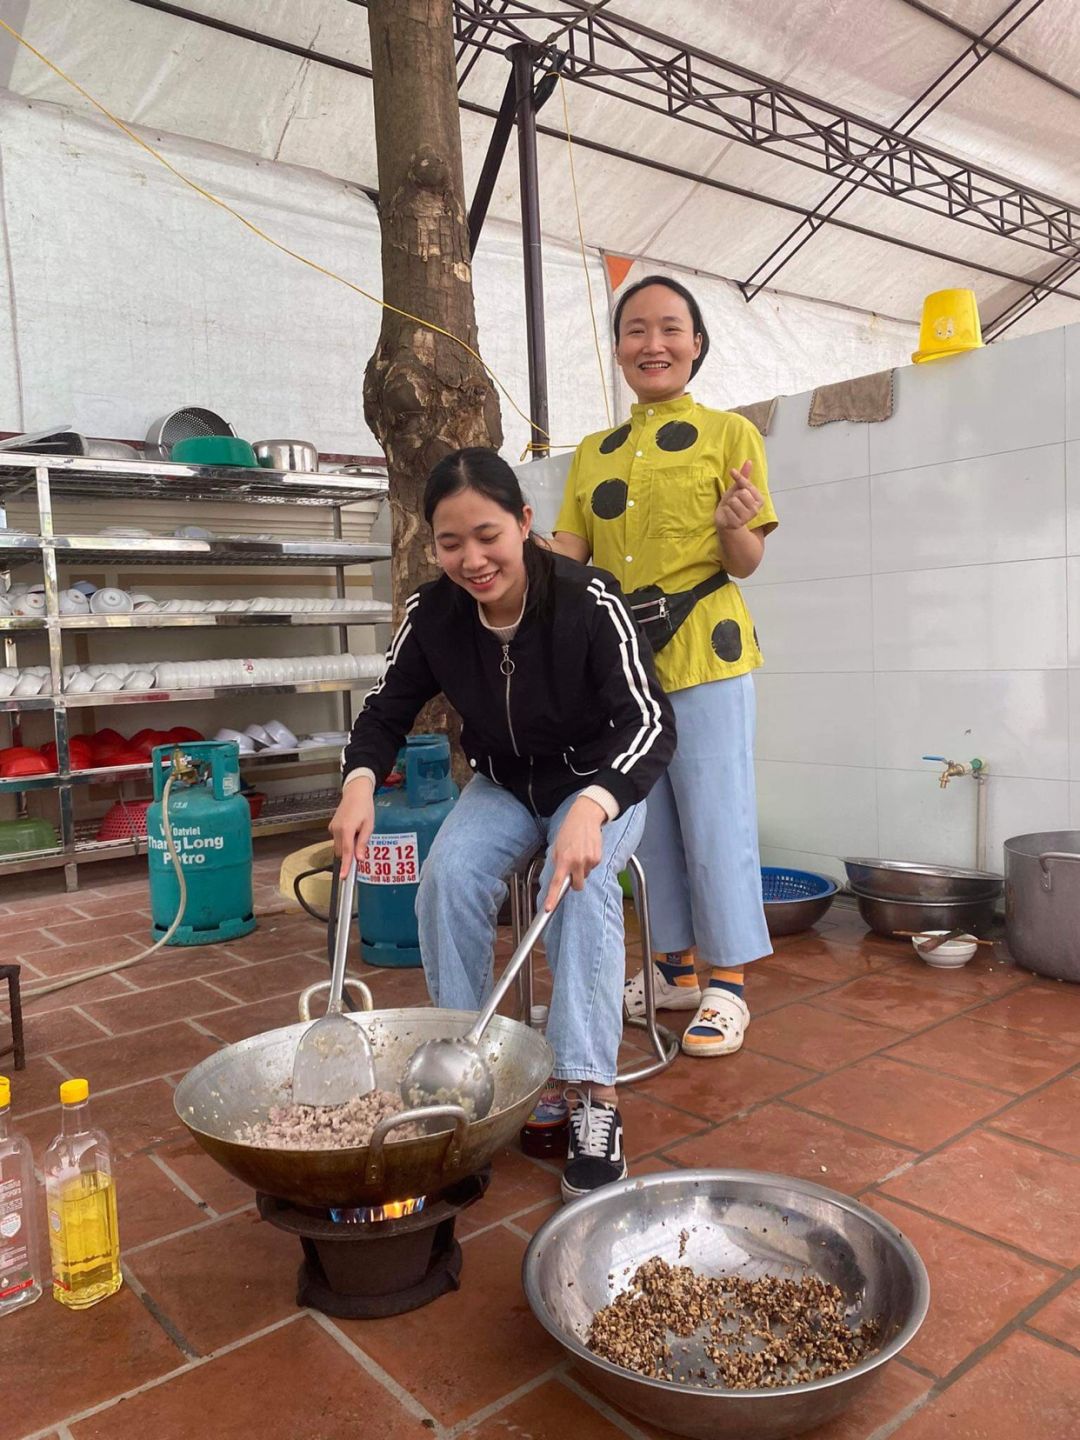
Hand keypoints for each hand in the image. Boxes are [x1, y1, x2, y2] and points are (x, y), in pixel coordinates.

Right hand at [328, 779, 375, 875]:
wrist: (355, 793)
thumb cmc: (365, 808)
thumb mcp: (368, 826)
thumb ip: (362, 843)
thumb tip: (359, 859)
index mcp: (346, 829)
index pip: (346, 852)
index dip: (346, 866)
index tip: (344, 877)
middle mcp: (336, 830)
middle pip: (342, 852)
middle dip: (350, 853)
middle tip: (361, 844)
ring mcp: (332, 828)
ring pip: (339, 846)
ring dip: (347, 846)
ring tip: (357, 832)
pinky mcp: (331, 826)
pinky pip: (337, 839)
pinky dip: (344, 840)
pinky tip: (352, 829)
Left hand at [544, 795, 604, 910]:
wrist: (585, 817)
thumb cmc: (569, 831)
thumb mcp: (557, 846)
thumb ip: (558, 863)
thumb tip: (559, 878)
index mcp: (563, 859)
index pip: (557, 882)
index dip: (552, 897)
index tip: (549, 908)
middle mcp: (577, 862)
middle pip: (577, 886)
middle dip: (575, 882)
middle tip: (572, 870)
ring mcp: (589, 861)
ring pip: (585, 876)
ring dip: (582, 869)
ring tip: (579, 853)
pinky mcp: (598, 858)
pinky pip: (592, 868)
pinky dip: (589, 863)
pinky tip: (586, 851)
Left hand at [714, 459, 763, 531]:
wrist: (725, 520)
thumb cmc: (733, 503)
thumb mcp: (738, 488)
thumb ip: (744, 476)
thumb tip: (749, 461)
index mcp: (760, 500)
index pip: (748, 484)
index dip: (738, 478)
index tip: (732, 472)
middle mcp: (756, 509)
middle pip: (741, 493)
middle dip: (734, 495)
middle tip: (734, 501)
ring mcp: (748, 517)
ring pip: (734, 501)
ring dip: (729, 503)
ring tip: (731, 508)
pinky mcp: (738, 523)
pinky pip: (728, 509)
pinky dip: (725, 510)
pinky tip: (728, 515)